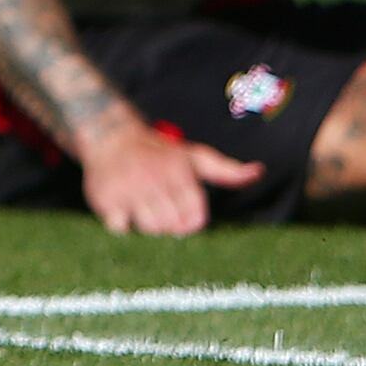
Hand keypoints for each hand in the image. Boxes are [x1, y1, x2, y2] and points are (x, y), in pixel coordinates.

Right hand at [76, 113, 261, 237]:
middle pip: (172, 226)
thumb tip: (259, 171)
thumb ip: (227, 169)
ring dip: (147, 225)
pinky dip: (123, 225)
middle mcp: (154, 179)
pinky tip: (123, 208)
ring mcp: (129, 190)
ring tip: (143, 208)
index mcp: (179, 172)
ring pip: (149, 229)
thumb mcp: (194, 156)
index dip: (190, 222)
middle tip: (159, 208)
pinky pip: (121, 230)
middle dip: (168, 224)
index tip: (181, 213)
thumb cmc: (159, 153)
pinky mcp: (106, 199)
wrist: (110, 136)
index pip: (194, 218)